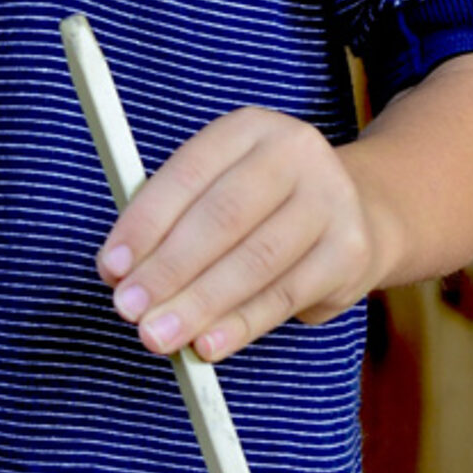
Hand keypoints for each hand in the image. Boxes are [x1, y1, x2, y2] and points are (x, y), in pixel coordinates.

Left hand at [95, 107, 390, 361]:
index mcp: (249, 128)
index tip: (110, 266)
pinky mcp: (350, 250)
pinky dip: (240, 325)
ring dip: (198, 304)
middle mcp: (294, 152)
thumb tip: (122, 274)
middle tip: (128, 308)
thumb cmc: (265, 205)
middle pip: (222, 216)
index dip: (145, 222)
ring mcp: (330, 199)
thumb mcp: (222, 187)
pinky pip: (284, 296)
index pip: (188, 172)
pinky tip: (207, 344)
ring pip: (254, 260)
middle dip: (168, 268)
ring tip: (156, 334)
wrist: (361, 213)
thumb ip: (174, 222)